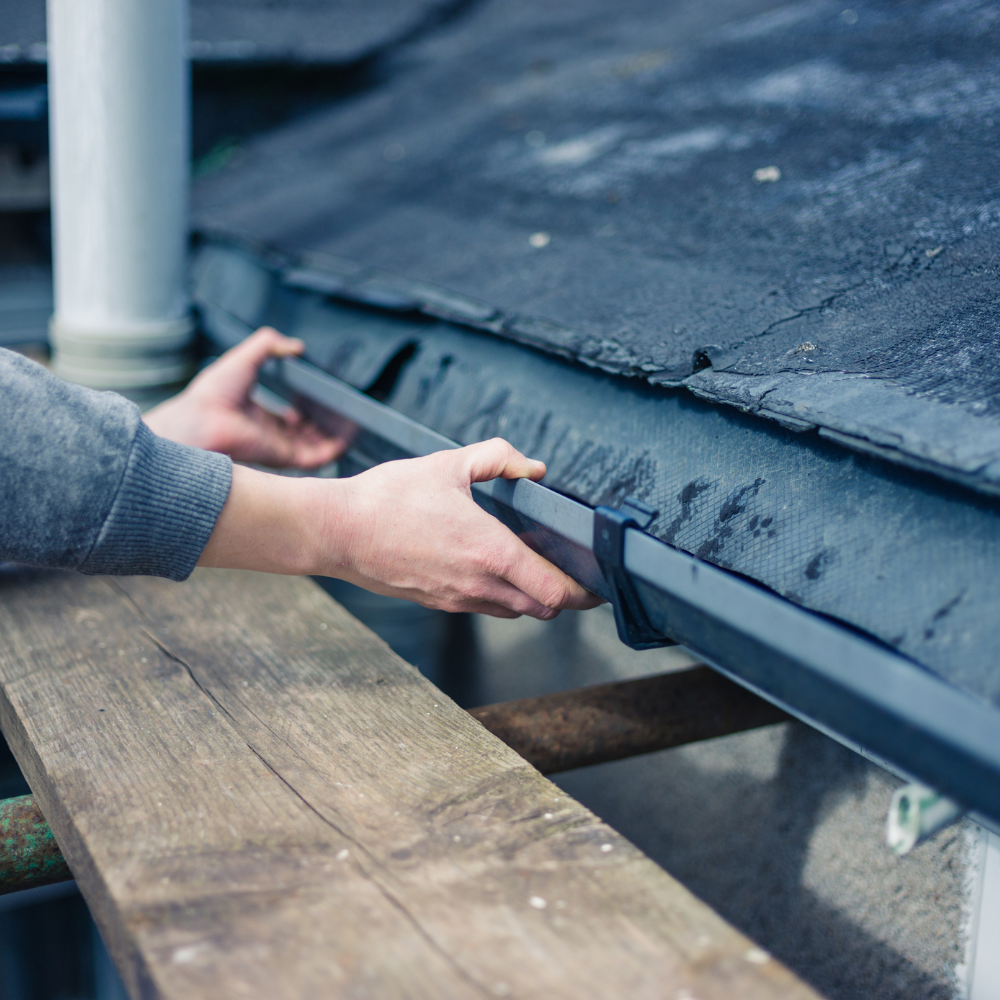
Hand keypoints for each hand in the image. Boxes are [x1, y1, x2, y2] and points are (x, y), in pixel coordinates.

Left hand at [144, 327, 346, 467]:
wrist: (201, 420)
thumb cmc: (213, 393)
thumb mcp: (244, 357)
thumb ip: (268, 345)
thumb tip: (295, 345)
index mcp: (257, 414)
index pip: (287, 418)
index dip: (304, 411)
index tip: (320, 402)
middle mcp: (268, 433)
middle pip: (303, 434)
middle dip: (322, 427)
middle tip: (341, 415)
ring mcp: (277, 447)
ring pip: (313, 447)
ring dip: (332, 438)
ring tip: (351, 425)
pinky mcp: (284, 457)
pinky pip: (315, 458)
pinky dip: (333, 450)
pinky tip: (346, 438)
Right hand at [199, 438, 601, 619]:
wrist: (337, 532)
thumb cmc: (388, 498)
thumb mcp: (447, 464)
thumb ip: (498, 458)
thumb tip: (533, 468)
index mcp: (489, 550)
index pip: (555, 590)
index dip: (584, 591)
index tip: (598, 581)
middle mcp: (478, 583)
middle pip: (543, 607)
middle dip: (564, 593)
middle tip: (572, 570)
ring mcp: (457, 599)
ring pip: (515, 611)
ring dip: (532, 596)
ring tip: (535, 567)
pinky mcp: (439, 603)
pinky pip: (485, 607)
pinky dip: (502, 595)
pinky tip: (493, 568)